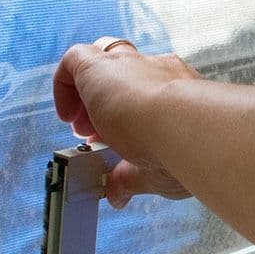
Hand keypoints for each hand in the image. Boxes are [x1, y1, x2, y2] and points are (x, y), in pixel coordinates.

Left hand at [53, 38, 200, 207]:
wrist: (190, 128)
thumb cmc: (188, 151)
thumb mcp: (155, 172)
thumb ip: (132, 179)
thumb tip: (118, 194)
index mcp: (181, 93)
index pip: (151, 91)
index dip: (129, 115)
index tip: (119, 141)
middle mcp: (158, 72)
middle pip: (126, 70)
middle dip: (109, 101)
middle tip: (101, 133)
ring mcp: (130, 65)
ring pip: (102, 59)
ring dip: (88, 93)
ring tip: (83, 126)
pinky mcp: (98, 66)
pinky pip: (74, 59)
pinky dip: (64, 84)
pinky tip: (67, 115)